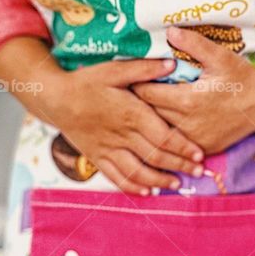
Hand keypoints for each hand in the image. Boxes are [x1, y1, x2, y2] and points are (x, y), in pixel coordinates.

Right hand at [38, 54, 205, 195]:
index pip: (163, 136)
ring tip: (177, 184)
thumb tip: (172, 63)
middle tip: (199, 173)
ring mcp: (108, 149)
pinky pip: (116, 177)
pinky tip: (147, 192)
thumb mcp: (114, 69)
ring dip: (159, 181)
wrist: (54, 98)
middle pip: (156, 156)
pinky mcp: (97, 157)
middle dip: (180, 166)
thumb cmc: (86, 82)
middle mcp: (121, 135)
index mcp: (130, 113)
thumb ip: (144, 69)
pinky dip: (133, 187)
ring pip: (138, 172)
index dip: (183, 148)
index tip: (200, 155)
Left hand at [131, 26, 254, 154]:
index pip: (146, 93)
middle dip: (140, 101)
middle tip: (131, 88)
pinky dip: (169, 132)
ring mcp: (195, 141)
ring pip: (160, 130)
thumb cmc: (242, 78)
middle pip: (149, 113)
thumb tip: (169, 30)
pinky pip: (177, 142)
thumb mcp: (220, 56)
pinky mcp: (203, 149)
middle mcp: (187, 125)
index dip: (137, 83)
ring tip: (143, 105)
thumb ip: (193, 43)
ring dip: (152, 118)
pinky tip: (166, 120)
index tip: (132, 75)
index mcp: (187, 101)